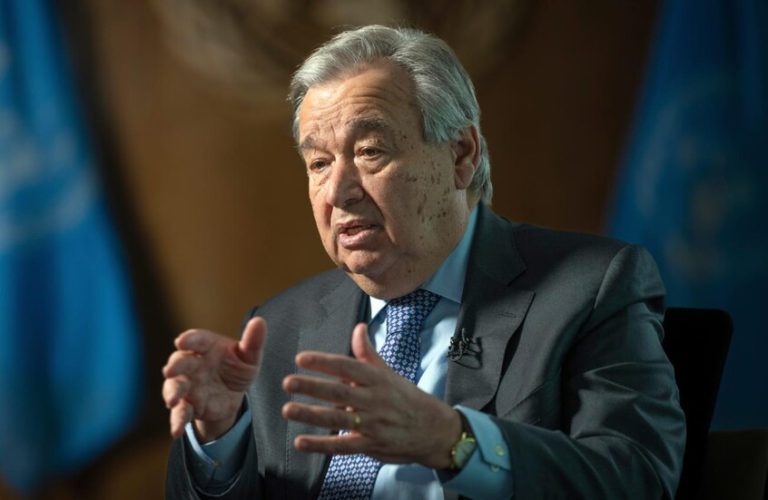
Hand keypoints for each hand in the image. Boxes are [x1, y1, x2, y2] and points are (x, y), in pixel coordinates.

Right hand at [162, 317, 266, 440]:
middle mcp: (193, 364)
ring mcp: (189, 385)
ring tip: (172, 401)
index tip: (181, 341)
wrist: (234, 394)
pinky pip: (180, 413)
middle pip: (180, 362)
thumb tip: (260, 321)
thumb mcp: (250, 356)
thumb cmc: (238, 367)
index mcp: (207, 346)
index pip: (196, 339)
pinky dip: (176, 421)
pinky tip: (176, 431)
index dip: (189, 339)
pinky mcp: (189, 405)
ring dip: (172, 393)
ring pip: (174, 387)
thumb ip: (253, 341)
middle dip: (175, 366)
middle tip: (170, 370)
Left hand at [281, 323, 461, 468]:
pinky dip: (321, 445)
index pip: (348, 366)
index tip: (301, 358)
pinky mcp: (371, 445)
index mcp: (378, 378)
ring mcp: (373, 424)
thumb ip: (367, 353)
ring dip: (311, 414)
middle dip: (312, 387)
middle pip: (340, 392)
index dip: (324, 362)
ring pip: (338, 419)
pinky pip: (343, 446)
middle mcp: (375, 400)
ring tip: (288, 409)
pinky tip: (301, 442)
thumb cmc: (406, 398)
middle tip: (288, 382)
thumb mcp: (389, 373)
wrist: (434, 430)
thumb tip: (358, 327)